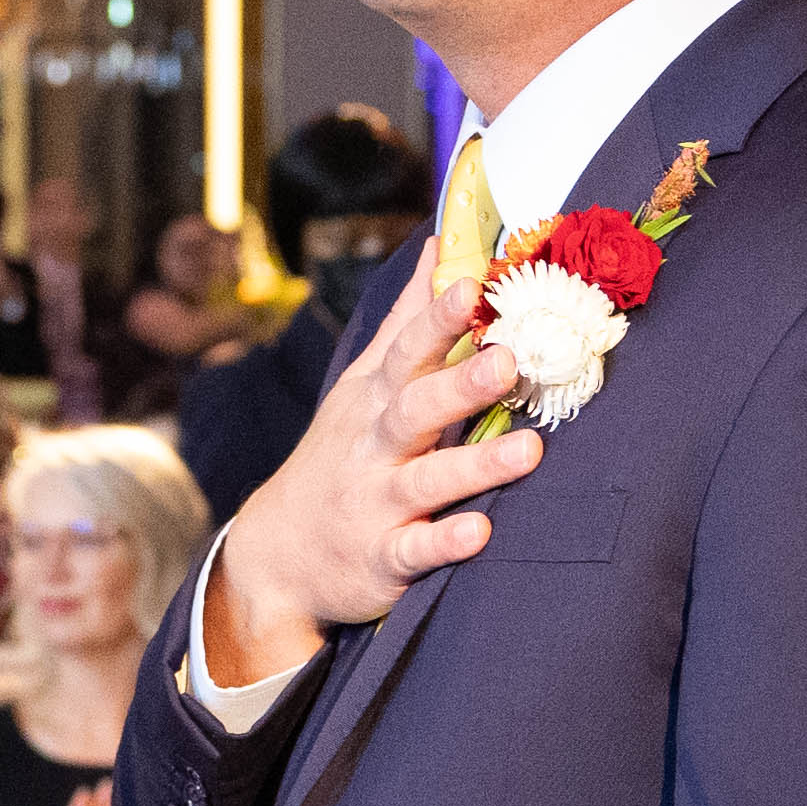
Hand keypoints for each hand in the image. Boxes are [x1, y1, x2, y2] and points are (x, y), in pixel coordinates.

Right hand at [203, 266, 540, 684]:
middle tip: (508, 360)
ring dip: (475, 465)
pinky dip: (445, 541)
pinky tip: (481, 531)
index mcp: (374, 400)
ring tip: (529, 450)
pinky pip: (415, 550)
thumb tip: (439, 247)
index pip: (406, 351)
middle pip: (414, 408)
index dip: (437, 319)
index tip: (472, 284)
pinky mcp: (382, 558)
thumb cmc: (341, 453)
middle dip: (460, 384)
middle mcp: (374, 446)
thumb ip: (406, 320)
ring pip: (425, 480)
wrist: (278, 552)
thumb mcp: (363, 384)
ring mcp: (376, 503)